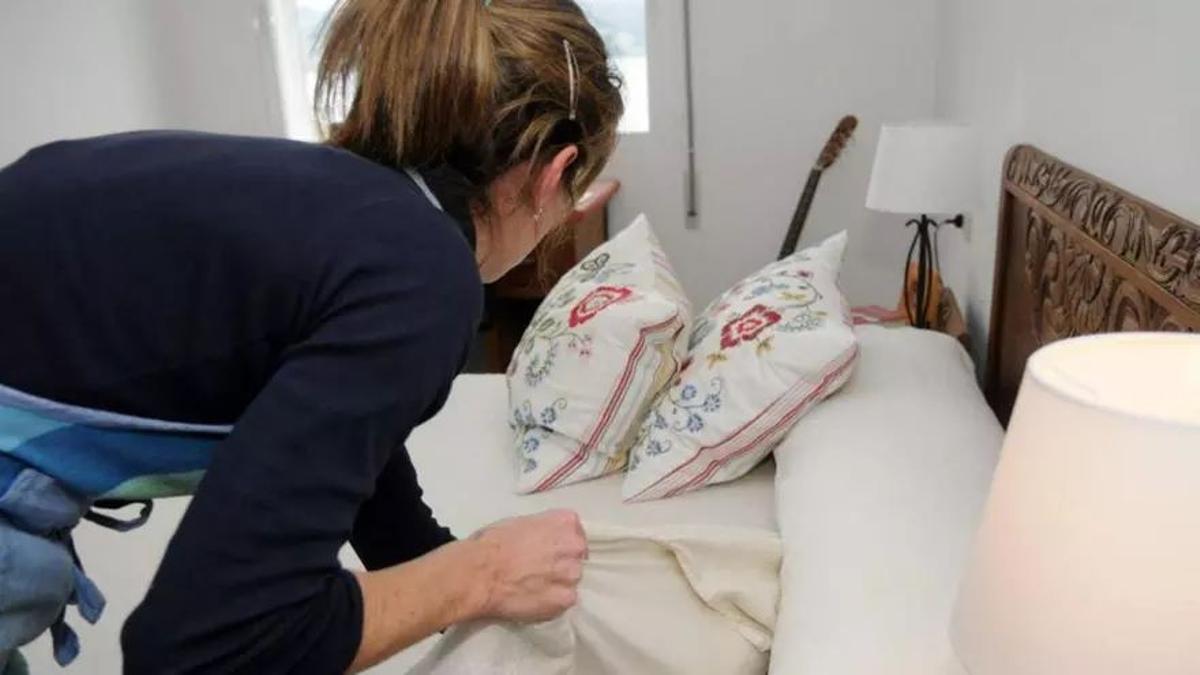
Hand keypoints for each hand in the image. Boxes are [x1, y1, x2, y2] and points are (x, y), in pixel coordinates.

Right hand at [467, 509, 587, 622]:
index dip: (560, 543)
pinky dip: (553, 601)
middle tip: (540, 570)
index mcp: (564, 522)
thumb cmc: (492, 543)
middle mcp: (574, 546)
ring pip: (572, 580)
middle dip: (562, 563)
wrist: (480, 573)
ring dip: (558, 583)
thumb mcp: (520, 522)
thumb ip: (542, 530)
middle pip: (576, 556)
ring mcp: (572, 574)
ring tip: (534, 587)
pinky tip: (535, 599)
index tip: (548, 550)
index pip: (575, 531)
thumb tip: (543, 540)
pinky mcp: (566, 599)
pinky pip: (565, 600)